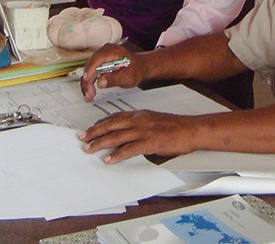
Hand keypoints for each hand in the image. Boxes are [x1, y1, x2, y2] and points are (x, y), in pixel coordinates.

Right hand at [79, 43, 140, 101]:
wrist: (140, 67)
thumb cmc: (136, 70)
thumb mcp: (128, 77)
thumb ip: (114, 79)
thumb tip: (100, 82)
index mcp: (114, 52)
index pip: (98, 59)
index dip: (90, 69)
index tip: (86, 80)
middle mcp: (105, 51)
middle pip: (91, 65)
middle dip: (88, 81)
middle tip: (89, 94)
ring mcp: (102, 56)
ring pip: (89, 69)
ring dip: (87, 83)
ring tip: (89, 95)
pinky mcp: (100, 62)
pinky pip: (91, 71)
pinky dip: (90, 81)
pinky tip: (90, 90)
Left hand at [79, 110, 199, 162]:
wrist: (191, 129)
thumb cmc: (176, 126)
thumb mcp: (155, 120)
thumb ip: (141, 125)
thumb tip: (129, 133)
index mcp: (140, 115)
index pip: (115, 117)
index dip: (101, 123)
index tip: (91, 128)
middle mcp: (139, 120)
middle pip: (112, 125)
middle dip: (95, 132)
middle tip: (83, 137)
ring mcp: (144, 131)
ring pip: (117, 136)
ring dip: (101, 143)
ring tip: (90, 149)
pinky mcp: (150, 142)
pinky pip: (130, 149)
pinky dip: (118, 154)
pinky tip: (109, 159)